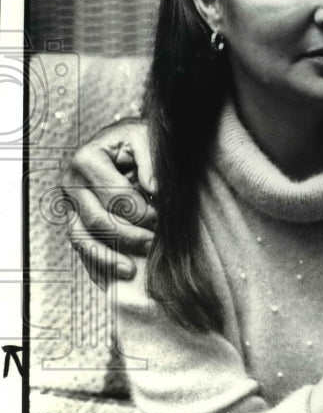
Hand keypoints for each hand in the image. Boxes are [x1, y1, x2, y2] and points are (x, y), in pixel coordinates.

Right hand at [59, 119, 156, 284]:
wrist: (125, 140)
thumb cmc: (138, 139)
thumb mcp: (146, 138)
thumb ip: (150, 161)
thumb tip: (155, 190)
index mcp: (86, 159)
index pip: (115, 197)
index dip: (141, 212)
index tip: (162, 219)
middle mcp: (71, 182)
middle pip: (98, 220)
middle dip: (129, 235)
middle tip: (155, 241)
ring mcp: (70, 203)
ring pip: (82, 238)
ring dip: (109, 256)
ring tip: (133, 269)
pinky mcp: (74, 218)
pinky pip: (82, 245)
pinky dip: (98, 262)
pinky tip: (118, 274)